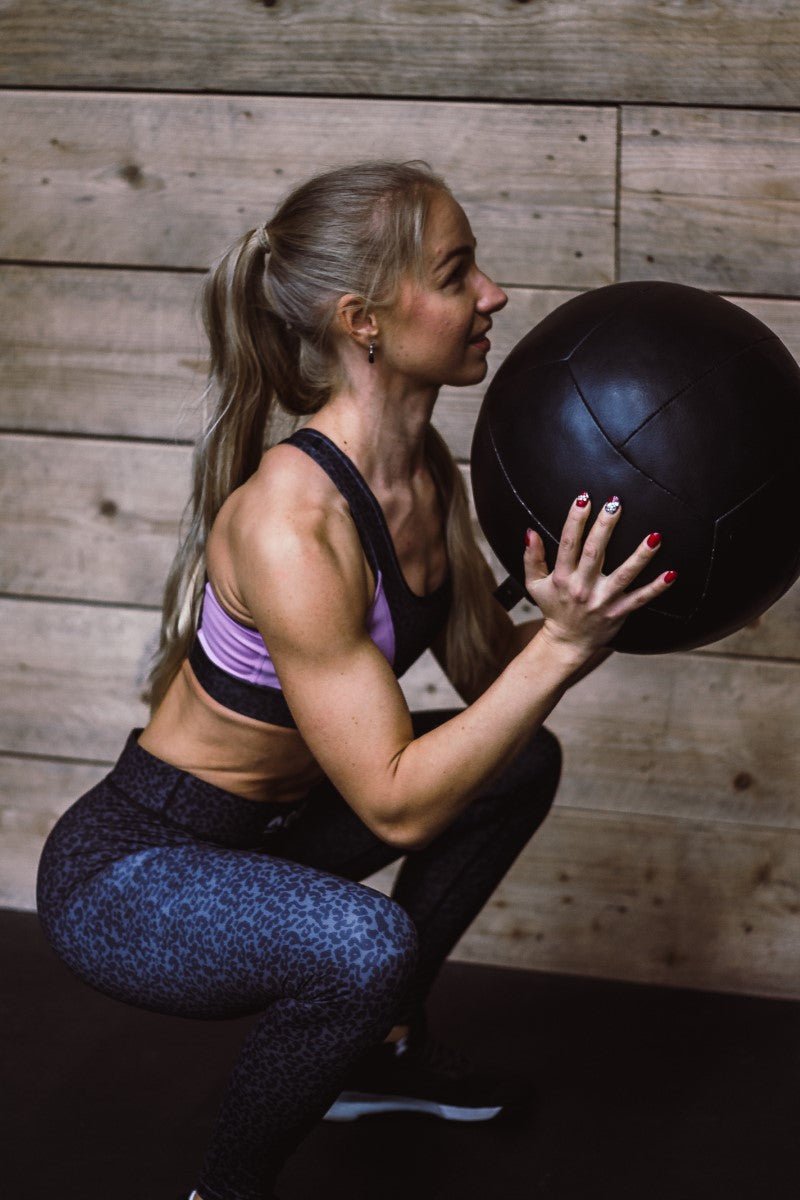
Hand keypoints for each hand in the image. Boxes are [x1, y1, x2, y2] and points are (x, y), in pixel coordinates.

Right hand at [523, 493, 675, 663]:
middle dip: (605, 527)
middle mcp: (583, 587)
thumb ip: (532, 557)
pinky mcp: (619, 612)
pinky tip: (671, 574)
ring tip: (655, 536)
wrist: (567, 643)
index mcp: (563, 577)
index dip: (575, 520)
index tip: (584, 499)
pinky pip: (640, 599)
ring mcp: (603, 600)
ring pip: (624, 575)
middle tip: (616, 504)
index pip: (569, 543)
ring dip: (640, 556)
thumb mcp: (534, 584)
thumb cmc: (553, 608)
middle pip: (595, 552)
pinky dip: (656, 588)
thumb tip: (530, 532)